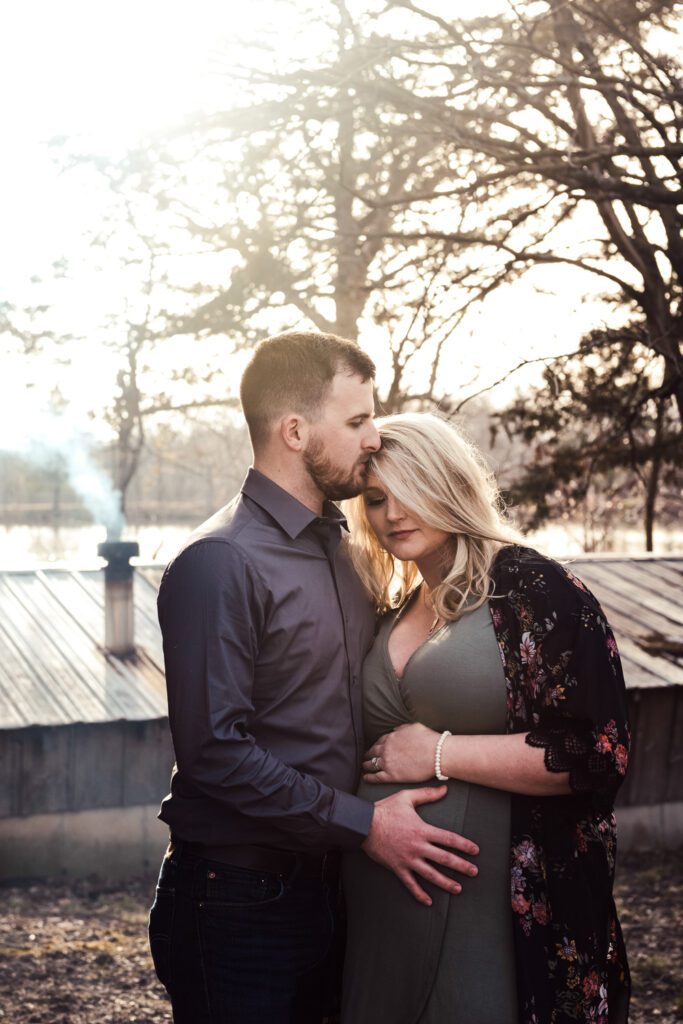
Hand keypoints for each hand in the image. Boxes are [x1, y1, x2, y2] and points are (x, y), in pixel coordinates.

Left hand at [362, 722, 438, 782]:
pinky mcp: (392, 775)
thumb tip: (396, 729)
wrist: (437, 754)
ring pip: (372, 764)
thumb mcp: (414, 727)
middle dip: (369, 754)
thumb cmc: (429, 740)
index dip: (376, 745)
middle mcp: (386, 749)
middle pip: (373, 752)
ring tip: (364, 766)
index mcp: (391, 737)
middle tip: (366, 757)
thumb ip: (402, 728)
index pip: (379, 741)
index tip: (375, 748)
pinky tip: (366, 777)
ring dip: (366, 765)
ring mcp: (388, 762)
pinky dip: (369, 777)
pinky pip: (376, 777)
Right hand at [362, 787, 478, 905]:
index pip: (448, 839)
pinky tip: (429, 901)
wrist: (363, 824)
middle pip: (444, 859)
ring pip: (431, 874)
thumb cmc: (385, 809)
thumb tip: (445, 788)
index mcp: (422, 830)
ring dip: (446, 882)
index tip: (475, 851)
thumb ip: (427, 794)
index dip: (464, 845)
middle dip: (461, 866)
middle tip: (474, 872)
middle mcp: (418, 847)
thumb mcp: (407, 797)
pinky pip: (410, 884)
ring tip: (458, 889)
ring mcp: (408, 859)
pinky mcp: (397, 868)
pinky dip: (420, 894)